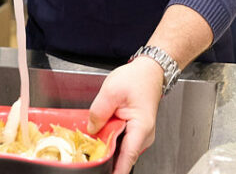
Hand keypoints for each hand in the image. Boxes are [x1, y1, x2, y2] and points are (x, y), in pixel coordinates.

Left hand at [87, 57, 163, 173]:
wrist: (149, 71)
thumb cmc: (137, 79)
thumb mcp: (112, 91)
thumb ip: (98, 112)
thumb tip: (90, 130)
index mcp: (141, 128)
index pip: (128, 157)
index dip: (116, 171)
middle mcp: (143, 136)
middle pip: (121, 156)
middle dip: (104, 158)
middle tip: (87, 155)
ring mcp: (139, 136)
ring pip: (119, 150)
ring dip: (105, 149)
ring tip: (90, 145)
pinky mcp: (133, 133)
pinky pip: (119, 142)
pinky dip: (108, 141)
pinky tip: (98, 135)